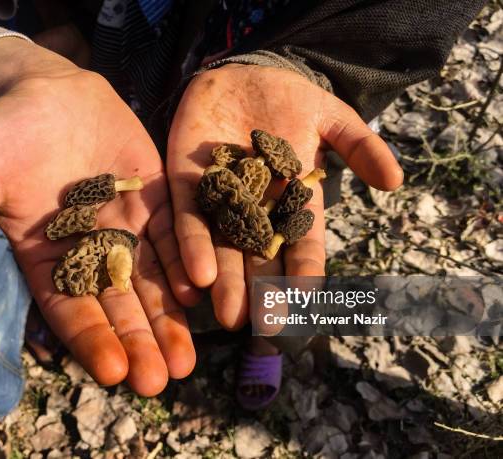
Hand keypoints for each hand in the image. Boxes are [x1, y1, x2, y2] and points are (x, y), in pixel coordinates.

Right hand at [0, 38, 198, 395]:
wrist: (45, 87)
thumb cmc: (1, 136)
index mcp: (49, 260)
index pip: (72, 310)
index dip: (91, 341)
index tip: (112, 371)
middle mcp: (93, 252)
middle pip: (119, 305)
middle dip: (139, 342)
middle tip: (159, 380)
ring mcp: (128, 226)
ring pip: (153, 279)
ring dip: (170, 317)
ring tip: (185, 357)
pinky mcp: (157, 198)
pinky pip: (175, 232)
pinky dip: (186, 258)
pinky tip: (198, 287)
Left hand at [167, 64, 402, 329]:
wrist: (244, 73)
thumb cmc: (290, 99)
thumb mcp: (332, 117)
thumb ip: (361, 146)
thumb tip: (395, 182)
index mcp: (292, 202)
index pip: (302, 244)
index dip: (305, 272)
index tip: (307, 302)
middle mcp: (255, 210)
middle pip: (260, 257)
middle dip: (262, 291)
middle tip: (264, 327)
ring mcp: (220, 200)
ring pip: (223, 248)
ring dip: (227, 282)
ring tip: (230, 316)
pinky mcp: (187, 183)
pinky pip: (188, 218)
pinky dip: (193, 245)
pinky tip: (198, 276)